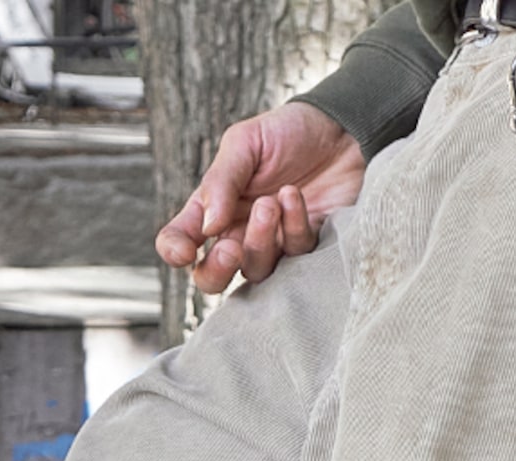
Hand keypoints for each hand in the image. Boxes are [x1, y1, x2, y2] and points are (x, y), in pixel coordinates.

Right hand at [155, 102, 365, 293]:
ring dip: (259, 242)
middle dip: (217, 270)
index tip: (184, 251)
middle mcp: (238, 232)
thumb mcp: (245, 142)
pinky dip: (292, 227)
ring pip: (254, 271)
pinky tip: (292, 198)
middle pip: (212, 277)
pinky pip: (293, 256)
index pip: (180, 238)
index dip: (173, 251)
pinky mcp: (305, 249)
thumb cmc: (289, 132)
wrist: (342, 129)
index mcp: (213, 206)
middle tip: (230, 248)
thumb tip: (207, 227)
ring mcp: (272, 245)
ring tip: (270, 204)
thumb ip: (220, 181)